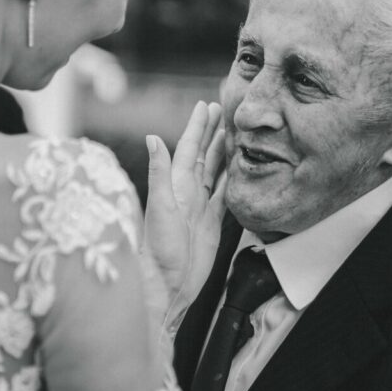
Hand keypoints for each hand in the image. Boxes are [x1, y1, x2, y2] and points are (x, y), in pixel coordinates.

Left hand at [143, 101, 225, 328]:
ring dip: (224, 154)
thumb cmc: (158, 249)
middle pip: (204, 155)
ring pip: (216, 173)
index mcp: (177, 185)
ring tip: (234, 135)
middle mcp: (188, 193)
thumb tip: (152, 137)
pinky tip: (239, 174)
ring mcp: (200, 208)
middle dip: (213, 132)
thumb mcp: (160, 207)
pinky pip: (224, 197)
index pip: (189, 148)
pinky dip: (231, 183)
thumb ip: (159, 172)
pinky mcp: (211, 225)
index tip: (207, 105)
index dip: (198, 126)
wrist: (165, 284)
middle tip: (224, 110)